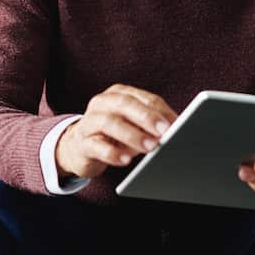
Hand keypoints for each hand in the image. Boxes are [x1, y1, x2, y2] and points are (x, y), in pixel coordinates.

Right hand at [55, 84, 177, 180]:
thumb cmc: (113, 135)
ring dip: (132, 135)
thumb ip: (150, 124)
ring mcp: (89, 122)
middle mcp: (102, 103)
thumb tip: (174, 130)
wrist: (79, 148)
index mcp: (118, 94)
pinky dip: (112, 153)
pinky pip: (96, 146)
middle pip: (124, 104)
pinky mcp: (82, 143)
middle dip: (146, 117)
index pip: (143, 98)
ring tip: (150, 147)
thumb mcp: (132, 125)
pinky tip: (125, 160)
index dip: (160, 110)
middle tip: (164, 131)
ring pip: (109, 122)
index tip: (176, 123)